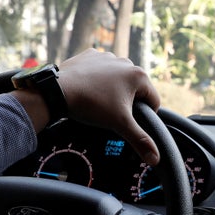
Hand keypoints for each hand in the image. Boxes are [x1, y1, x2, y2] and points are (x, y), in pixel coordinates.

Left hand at [45, 49, 161, 164]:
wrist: (58, 90)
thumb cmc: (91, 105)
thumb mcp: (119, 124)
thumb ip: (140, 140)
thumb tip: (156, 159)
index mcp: (138, 76)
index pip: (153, 101)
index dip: (145, 115)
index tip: (129, 121)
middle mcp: (125, 62)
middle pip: (135, 89)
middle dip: (127, 102)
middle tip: (111, 113)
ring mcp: (107, 57)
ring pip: (118, 78)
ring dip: (113, 89)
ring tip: (98, 102)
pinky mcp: (91, 55)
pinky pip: (100, 70)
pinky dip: (97, 79)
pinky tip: (88, 89)